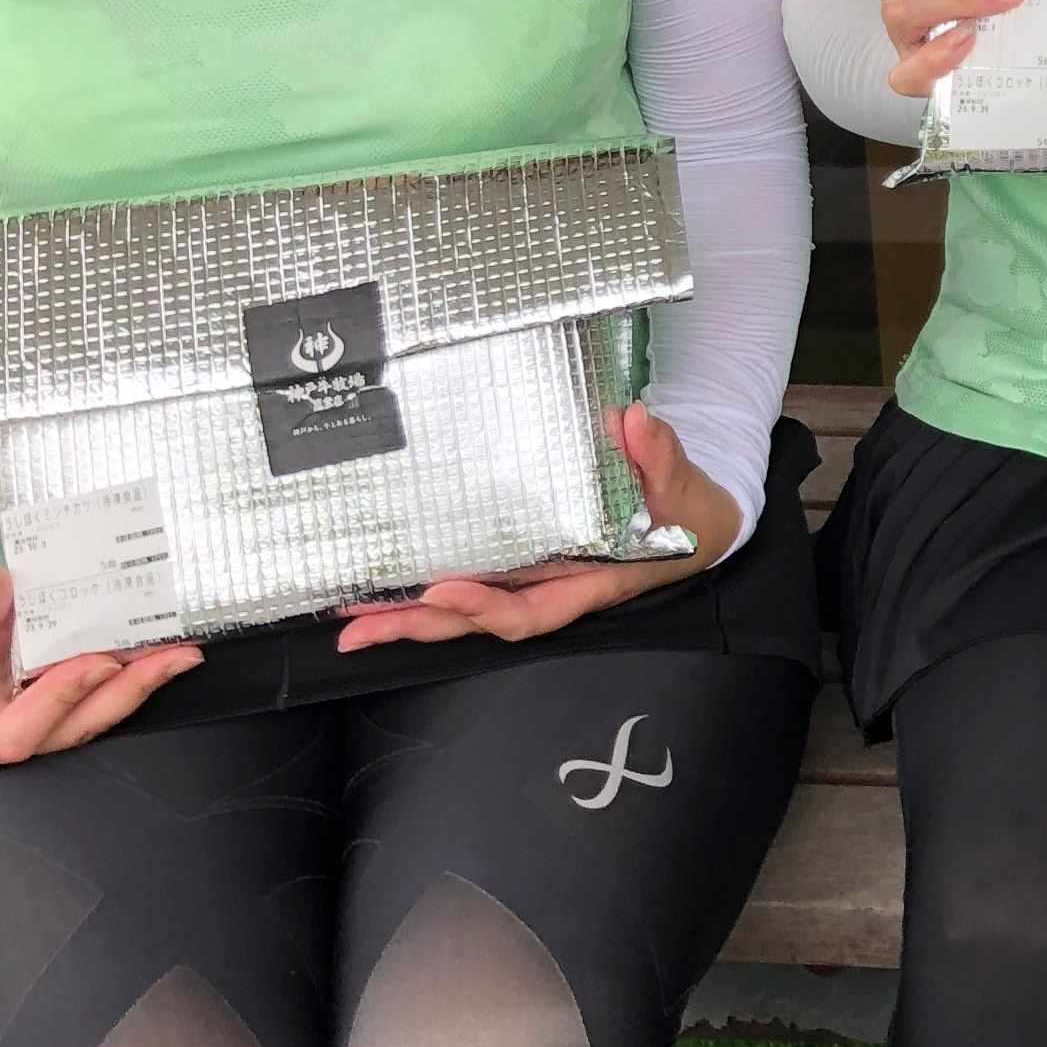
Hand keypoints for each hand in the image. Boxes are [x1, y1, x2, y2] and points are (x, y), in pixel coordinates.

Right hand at [0, 564, 200, 772]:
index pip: (11, 736)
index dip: (57, 703)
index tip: (98, 663)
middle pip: (66, 729)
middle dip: (121, 693)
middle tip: (171, 656)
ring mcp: (31, 724)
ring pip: (90, 716)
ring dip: (138, 685)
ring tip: (182, 651)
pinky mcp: (57, 705)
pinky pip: (96, 695)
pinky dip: (130, 673)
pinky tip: (165, 648)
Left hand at [334, 408, 740, 650]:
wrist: (697, 526)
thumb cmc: (689, 510)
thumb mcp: (685, 483)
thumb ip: (661, 456)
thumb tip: (633, 419)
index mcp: (593, 581)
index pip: (533, 608)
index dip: (486, 606)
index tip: (443, 590)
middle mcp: (556, 589)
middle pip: (480, 620)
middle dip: (420, 625)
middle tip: (357, 627)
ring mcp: (536, 579)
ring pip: (467, 608)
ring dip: (407, 616)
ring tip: (349, 618)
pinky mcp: (524, 564)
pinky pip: (472, 583)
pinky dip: (426, 592)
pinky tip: (384, 589)